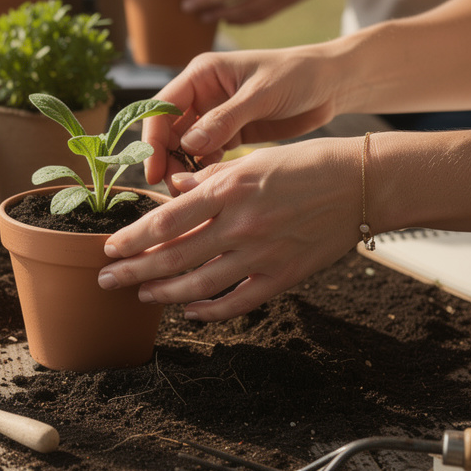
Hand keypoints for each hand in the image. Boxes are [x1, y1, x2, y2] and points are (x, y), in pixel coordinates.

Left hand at [98, 139, 360, 320]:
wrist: (364, 184)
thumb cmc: (308, 164)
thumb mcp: (254, 159)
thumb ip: (211, 178)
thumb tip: (174, 188)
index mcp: (231, 189)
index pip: (167, 220)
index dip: (133, 238)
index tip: (109, 247)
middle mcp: (241, 224)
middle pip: (174, 256)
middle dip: (134, 272)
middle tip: (106, 280)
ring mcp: (263, 255)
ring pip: (200, 284)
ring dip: (164, 293)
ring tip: (141, 295)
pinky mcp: (284, 276)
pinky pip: (238, 302)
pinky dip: (209, 311)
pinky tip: (189, 311)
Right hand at [142, 49, 340, 185]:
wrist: (332, 85)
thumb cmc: (298, 75)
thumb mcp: (261, 94)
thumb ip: (225, 119)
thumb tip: (188, 145)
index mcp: (202, 74)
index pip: (163, 107)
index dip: (153, 138)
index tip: (154, 167)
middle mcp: (202, 94)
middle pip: (169, 131)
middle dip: (166, 158)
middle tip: (170, 188)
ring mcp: (215, 116)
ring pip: (185, 147)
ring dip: (183, 169)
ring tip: (187, 194)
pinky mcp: (231, 135)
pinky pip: (207, 156)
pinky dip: (203, 171)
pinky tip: (206, 188)